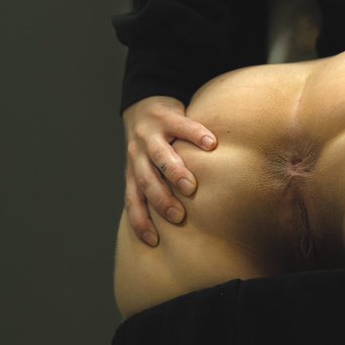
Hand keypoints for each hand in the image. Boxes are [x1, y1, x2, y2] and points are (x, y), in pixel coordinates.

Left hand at [122, 95, 216, 245]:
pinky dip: (196, 134)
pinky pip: (182, 125)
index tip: (154, 241)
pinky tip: (211, 145)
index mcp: (133, 170)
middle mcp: (138, 154)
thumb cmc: (150, 144)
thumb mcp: (145, 166)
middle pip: (145, 180)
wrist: (143, 103)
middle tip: (177, 216)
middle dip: (160, 199)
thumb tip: (173, 225)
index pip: (133, 200)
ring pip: (159, 154)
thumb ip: (154, 187)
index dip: (140, 221)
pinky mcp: (167, 116)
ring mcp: (151, 134)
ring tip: (190, 185)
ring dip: (174, 171)